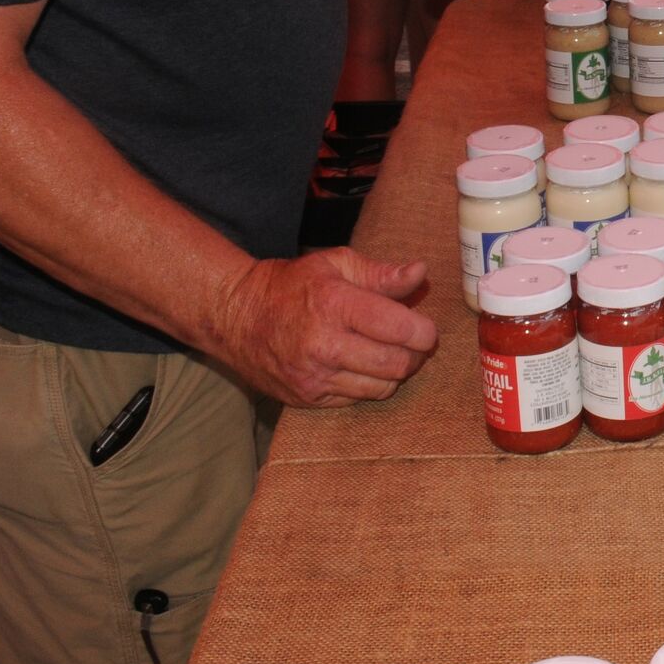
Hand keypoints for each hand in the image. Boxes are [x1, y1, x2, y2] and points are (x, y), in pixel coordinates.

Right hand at [210, 248, 438, 407]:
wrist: (236, 317)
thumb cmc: (292, 285)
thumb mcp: (335, 264)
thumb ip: (381, 273)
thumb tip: (420, 273)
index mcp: (334, 304)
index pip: (398, 328)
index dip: (424, 331)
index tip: (427, 328)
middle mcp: (324, 345)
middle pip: (395, 364)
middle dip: (416, 355)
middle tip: (417, 343)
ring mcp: (313, 376)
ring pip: (381, 387)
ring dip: (397, 372)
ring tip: (393, 354)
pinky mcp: (306, 398)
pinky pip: (357, 399)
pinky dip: (371, 384)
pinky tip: (365, 366)